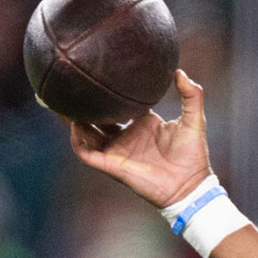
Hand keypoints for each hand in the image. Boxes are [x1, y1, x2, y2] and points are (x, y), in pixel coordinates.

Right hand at [67, 69, 211, 207]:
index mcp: (142, 123)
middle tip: (68, 86)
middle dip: (83, 105)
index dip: (107, 93)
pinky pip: (86, 152)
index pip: (118, 104)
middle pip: (96, 117)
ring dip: (73, 120)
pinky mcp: (112, 165)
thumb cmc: (193, 155)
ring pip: (86, 133)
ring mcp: (117, 150)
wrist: (190, 186)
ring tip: (62, 102)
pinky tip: (76, 125)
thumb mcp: (195, 120)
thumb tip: (178, 71)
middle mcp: (126, 135)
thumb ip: (191, 95)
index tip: (96, 75)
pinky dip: (78, 139)